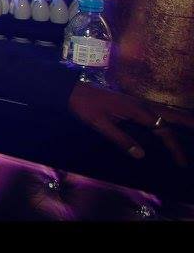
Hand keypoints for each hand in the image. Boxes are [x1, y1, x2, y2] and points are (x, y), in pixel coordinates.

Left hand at [68, 82, 193, 167]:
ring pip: (165, 111)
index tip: (181, 162)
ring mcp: (137, 102)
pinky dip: (168, 117)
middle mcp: (141, 104)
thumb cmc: (84, 106)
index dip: (173, 146)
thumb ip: (120, 138)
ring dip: (181, 119)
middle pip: (171, 116)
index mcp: (136, 110)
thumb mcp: (99, 124)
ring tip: (193, 128)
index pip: (163, 129)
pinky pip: (156, 111)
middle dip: (189, 124)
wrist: (72, 90)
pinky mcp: (131, 104)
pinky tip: (168, 125)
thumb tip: (141, 155)